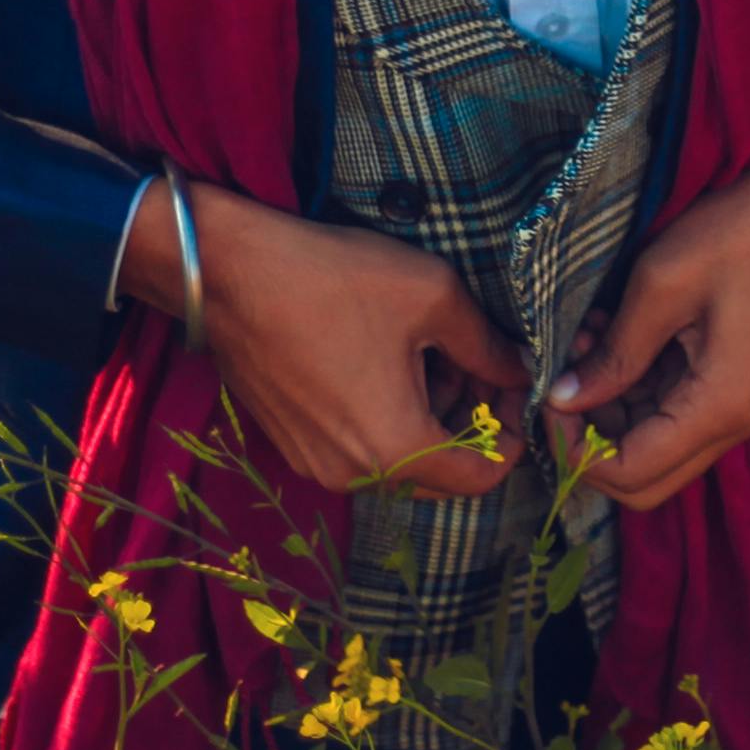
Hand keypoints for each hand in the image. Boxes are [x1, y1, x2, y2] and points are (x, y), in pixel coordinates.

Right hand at [117, 184, 529, 501]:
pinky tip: (388, 360)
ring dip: (429, 417)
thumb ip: (489, 346)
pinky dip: (386, 416)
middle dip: (472, 426)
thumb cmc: (333, 280)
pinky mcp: (290, 443)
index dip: (511, 442)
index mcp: (397, 447)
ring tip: (436, 353)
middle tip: (483, 368)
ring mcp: (314, 462)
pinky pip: (358, 446)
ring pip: (398, 458)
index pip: (479, 478)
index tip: (519, 399)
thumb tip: (521, 370)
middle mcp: (353, 473)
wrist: (227, 272)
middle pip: (439, 473)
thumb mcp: (434, 296)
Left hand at [541, 109, 749, 514]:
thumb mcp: (663, 283)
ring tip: (587, 342)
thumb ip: (614, 353)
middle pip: (647, 477)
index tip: (544, 400)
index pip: (631, 473)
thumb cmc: (746, 229)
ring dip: (613, 410)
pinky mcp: (740, 380)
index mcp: (721, 405)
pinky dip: (638, 388)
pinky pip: (678, 412)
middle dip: (590, 442)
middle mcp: (737, 421)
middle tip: (557, 385)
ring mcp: (742, 403)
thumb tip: (564, 399)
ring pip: (659, 445)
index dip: (575, 450)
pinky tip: (614, 335)